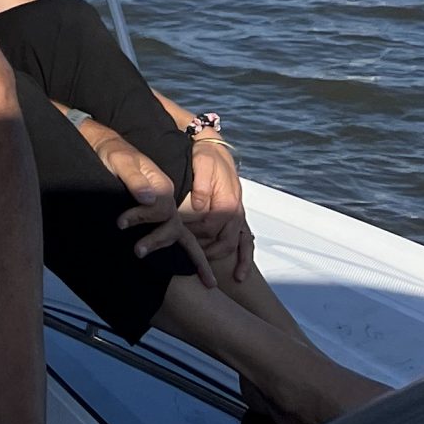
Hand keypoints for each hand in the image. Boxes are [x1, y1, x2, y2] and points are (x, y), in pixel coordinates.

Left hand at [89, 130, 215, 284]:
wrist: (109, 151)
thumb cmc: (113, 154)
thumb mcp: (119, 161)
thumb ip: (134, 178)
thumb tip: (148, 199)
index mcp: (161, 184)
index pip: (161, 207)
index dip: (142, 217)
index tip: (121, 223)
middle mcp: (167, 198)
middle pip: (172, 223)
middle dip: (157, 239)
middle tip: (137, 251)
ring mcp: (165, 209)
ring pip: (177, 233)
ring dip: (166, 247)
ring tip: (144, 256)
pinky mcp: (159, 217)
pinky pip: (178, 236)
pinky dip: (193, 254)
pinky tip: (200, 275)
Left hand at [181, 138, 253, 282]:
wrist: (213, 147)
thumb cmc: (205, 156)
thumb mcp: (203, 164)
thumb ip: (202, 186)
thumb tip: (200, 206)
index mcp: (228, 201)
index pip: (210, 226)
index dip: (192, 234)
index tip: (176, 237)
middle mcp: (237, 211)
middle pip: (224, 241)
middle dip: (208, 252)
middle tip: (190, 259)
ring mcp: (239, 216)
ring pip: (238, 245)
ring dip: (230, 261)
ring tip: (216, 276)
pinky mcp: (238, 218)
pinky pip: (246, 243)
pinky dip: (245, 259)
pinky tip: (240, 275)